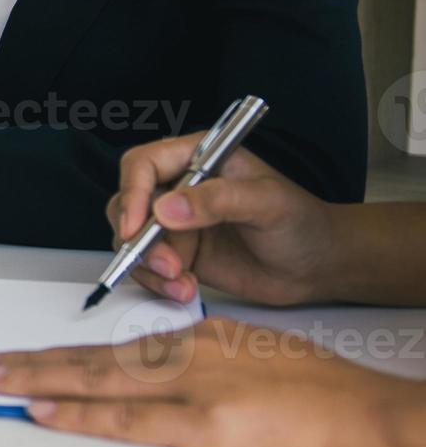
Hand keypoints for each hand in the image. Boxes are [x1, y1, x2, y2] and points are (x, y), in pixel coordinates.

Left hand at [0, 318, 419, 446]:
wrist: (374, 419)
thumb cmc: (330, 400)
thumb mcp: (261, 365)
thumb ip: (213, 371)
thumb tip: (177, 386)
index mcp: (204, 340)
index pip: (120, 350)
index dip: (69, 358)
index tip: (31, 362)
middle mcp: (191, 355)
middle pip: (95, 359)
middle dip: (33, 362)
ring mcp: (195, 387)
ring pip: (98, 381)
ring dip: (39, 380)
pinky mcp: (207, 424)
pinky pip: (127, 418)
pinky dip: (79, 413)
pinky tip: (44, 409)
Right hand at [108, 134, 337, 305]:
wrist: (317, 267)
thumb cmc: (303, 224)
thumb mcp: (268, 203)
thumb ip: (219, 201)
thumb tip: (166, 210)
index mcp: (198, 157)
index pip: (144, 164)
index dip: (133, 193)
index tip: (136, 227)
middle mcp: (180, 187)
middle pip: (128, 203)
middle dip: (139, 238)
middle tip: (166, 265)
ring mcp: (176, 223)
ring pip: (132, 239)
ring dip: (149, 265)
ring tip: (182, 282)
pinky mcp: (178, 253)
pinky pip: (146, 266)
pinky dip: (158, 282)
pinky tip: (186, 290)